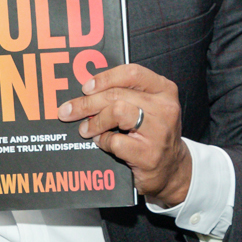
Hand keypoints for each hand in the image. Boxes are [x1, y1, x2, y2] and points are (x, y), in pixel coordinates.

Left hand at [60, 62, 191, 207]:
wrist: (172, 169)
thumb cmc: (153, 134)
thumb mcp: (148, 107)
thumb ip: (125, 94)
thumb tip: (87, 90)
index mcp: (164, 90)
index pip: (132, 73)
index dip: (105, 78)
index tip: (86, 87)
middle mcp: (165, 108)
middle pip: (117, 95)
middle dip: (87, 103)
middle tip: (68, 111)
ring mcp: (158, 132)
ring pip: (117, 112)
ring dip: (95, 121)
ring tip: (86, 129)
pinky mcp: (148, 154)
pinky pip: (115, 141)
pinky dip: (103, 141)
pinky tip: (102, 143)